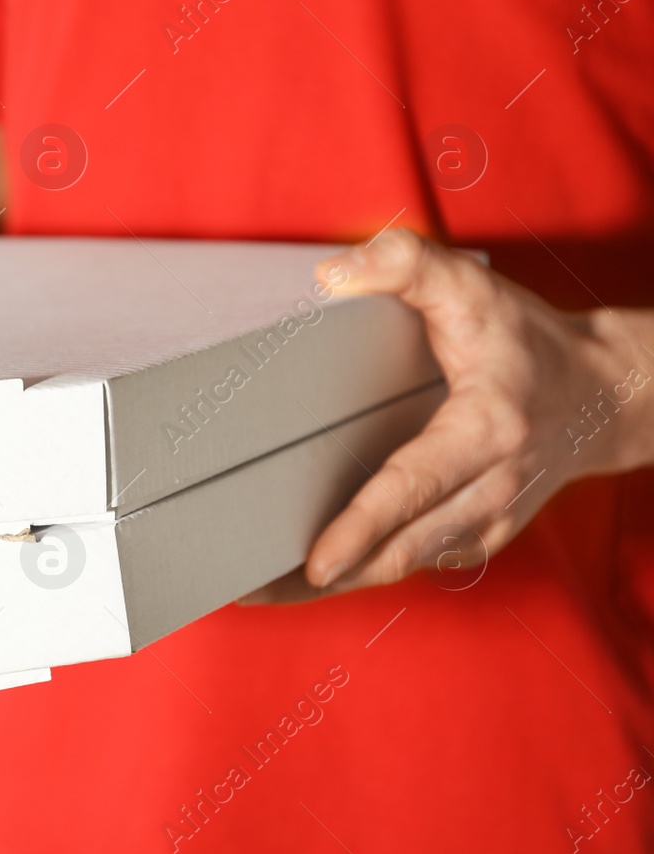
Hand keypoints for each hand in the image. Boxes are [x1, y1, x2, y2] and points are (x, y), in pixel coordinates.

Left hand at [245, 228, 653, 602]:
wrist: (604, 396)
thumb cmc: (529, 341)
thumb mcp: (473, 286)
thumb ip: (406, 263)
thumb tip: (331, 275)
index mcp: (488, 430)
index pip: (415, 487)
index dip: (363, 528)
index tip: (316, 561)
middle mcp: (492, 488)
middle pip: (400, 549)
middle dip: (326, 577)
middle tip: (251, 589)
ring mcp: (489, 521)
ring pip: (403, 566)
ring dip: (335, 585)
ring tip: (262, 590)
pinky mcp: (478, 536)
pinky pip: (413, 561)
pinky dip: (363, 572)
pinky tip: (308, 577)